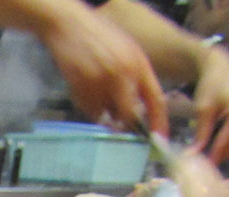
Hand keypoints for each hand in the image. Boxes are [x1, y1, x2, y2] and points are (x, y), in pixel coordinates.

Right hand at [36, 7, 168, 136]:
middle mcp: (123, 74)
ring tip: (94, 92)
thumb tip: (138, 109)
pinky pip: (88, 110)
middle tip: (119, 125)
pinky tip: (82, 87)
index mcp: (139, 64)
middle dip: (125, 124)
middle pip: (129, 115)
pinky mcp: (81, 87)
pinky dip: (86, 106)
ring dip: (102, 112)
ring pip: (105, 115)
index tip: (160, 140)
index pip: (156, 99)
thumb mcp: (126, 51)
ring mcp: (101, 82)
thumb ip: (135, 77)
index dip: (159, 123)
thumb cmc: (99, 36)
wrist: (69, 24)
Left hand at [187, 46, 228, 163]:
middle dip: (217, 157)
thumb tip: (193, 155)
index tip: (199, 171)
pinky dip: (225, 143)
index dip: (211, 158)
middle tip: (199, 168)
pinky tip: (211, 148)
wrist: (222, 66)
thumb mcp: (203, 109)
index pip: (224, 142)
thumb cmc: (211, 84)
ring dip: (221, 152)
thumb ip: (201, 133)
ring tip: (203, 160)